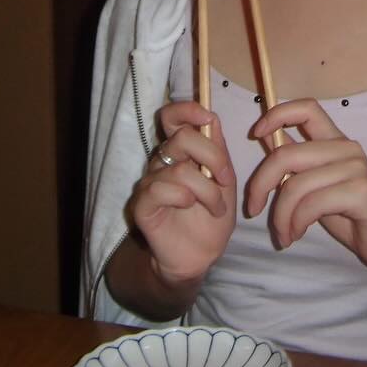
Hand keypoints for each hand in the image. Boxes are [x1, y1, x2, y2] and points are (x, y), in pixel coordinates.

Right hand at [127, 101, 236, 287]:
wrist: (199, 256)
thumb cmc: (211, 218)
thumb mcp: (224, 182)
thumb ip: (218, 152)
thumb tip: (211, 118)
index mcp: (181, 152)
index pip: (172, 116)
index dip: (188, 109)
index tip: (208, 119)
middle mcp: (163, 162)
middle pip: (181, 137)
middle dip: (212, 156)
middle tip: (224, 179)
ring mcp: (150, 182)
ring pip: (179, 169)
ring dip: (206, 190)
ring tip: (216, 208)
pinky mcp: (142, 204)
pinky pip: (159, 189)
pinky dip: (183, 196)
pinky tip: (190, 207)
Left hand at [244, 99, 366, 275]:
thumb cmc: (354, 217)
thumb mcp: (318, 187)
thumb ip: (298, 165)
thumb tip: (266, 137)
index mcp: (335, 142)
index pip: (306, 107)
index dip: (277, 114)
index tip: (255, 133)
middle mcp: (346, 148)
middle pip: (286, 153)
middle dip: (260, 184)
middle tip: (255, 210)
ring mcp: (356, 168)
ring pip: (295, 184)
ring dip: (281, 216)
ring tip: (284, 234)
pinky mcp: (361, 191)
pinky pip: (312, 204)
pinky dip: (296, 223)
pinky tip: (297, 235)